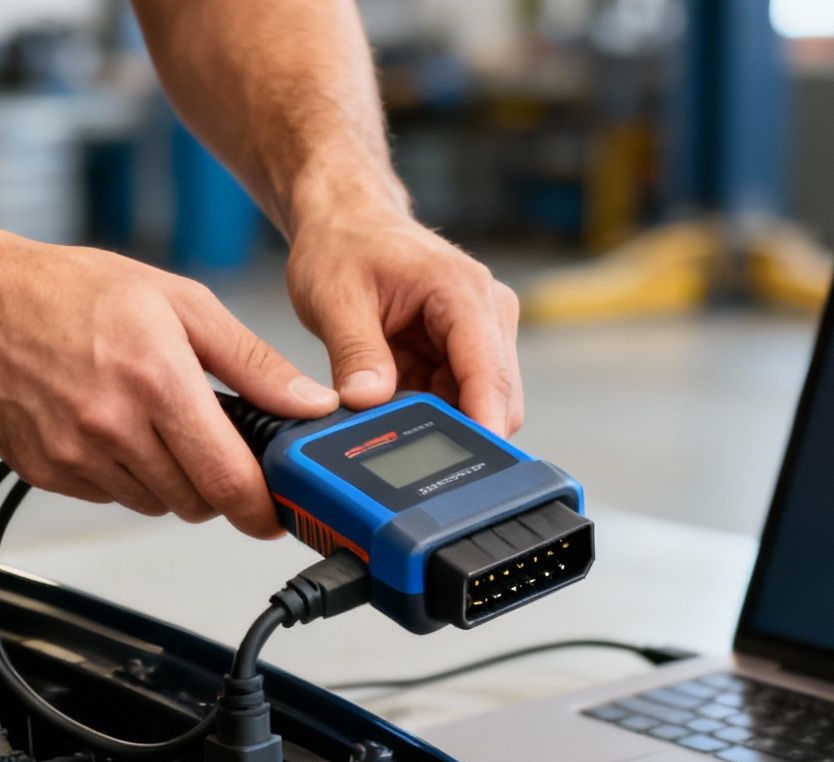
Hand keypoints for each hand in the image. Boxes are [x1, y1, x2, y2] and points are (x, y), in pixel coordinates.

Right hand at [0, 238, 336, 535]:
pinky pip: (111, 496)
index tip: (276, 512)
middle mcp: (115, 426)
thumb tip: (310, 405)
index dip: (262, 507)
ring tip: (151, 420)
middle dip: (218, 483)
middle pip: (197, 501)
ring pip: (155, 504)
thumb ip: (254, 364)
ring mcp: (76, 456)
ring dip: (171, 480)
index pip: (229, 480)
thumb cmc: (73, 291)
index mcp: (159, 381)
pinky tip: (111, 427)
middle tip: (210, 440)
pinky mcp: (46, 473)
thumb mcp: (182, 303)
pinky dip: (125, 475)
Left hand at [284, 202, 523, 434]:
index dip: (483, 425)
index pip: (489, 373)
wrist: (347, 220)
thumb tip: (368, 405)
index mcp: (462, 292)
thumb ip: (355, 354)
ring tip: (389, 412)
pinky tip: (397, 401)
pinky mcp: (468, 350)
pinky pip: (460, 398)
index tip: (469, 469)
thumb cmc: (344, 244)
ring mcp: (483, 332)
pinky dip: (431, 410)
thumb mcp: (335, 298)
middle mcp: (488, 311)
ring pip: (481, 404)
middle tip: (405, 451)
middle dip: (458, 430)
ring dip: (440, 419)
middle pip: (497, 398)